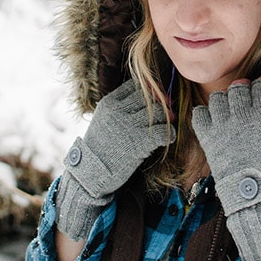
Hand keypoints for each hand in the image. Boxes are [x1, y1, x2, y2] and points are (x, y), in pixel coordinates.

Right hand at [56, 79, 173, 239]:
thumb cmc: (101, 146)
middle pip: (151, 98)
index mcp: (109, 103)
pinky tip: (168, 139)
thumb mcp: (104, 119)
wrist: (91, 173)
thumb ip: (122, 107)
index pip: (136, 86)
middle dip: (163, 105)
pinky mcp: (138, 143)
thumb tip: (151, 95)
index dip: (151, 91)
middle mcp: (118, 111)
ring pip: (160, 112)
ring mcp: (129, 126)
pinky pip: (164, 131)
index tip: (158, 99)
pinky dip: (170, 134)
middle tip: (169, 114)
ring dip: (168, 120)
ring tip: (168, 127)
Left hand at [191, 76, 260, 260]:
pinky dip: (205, 114)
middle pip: (238, 88)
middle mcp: (242, 116)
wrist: (256, 199)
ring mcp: (223, 127)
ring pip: (218, 98)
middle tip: (250, 97)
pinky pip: (199, 115)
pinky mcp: (208, 139)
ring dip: (226, 99)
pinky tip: (215, 120)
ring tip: (232, 108)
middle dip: (245, 89)